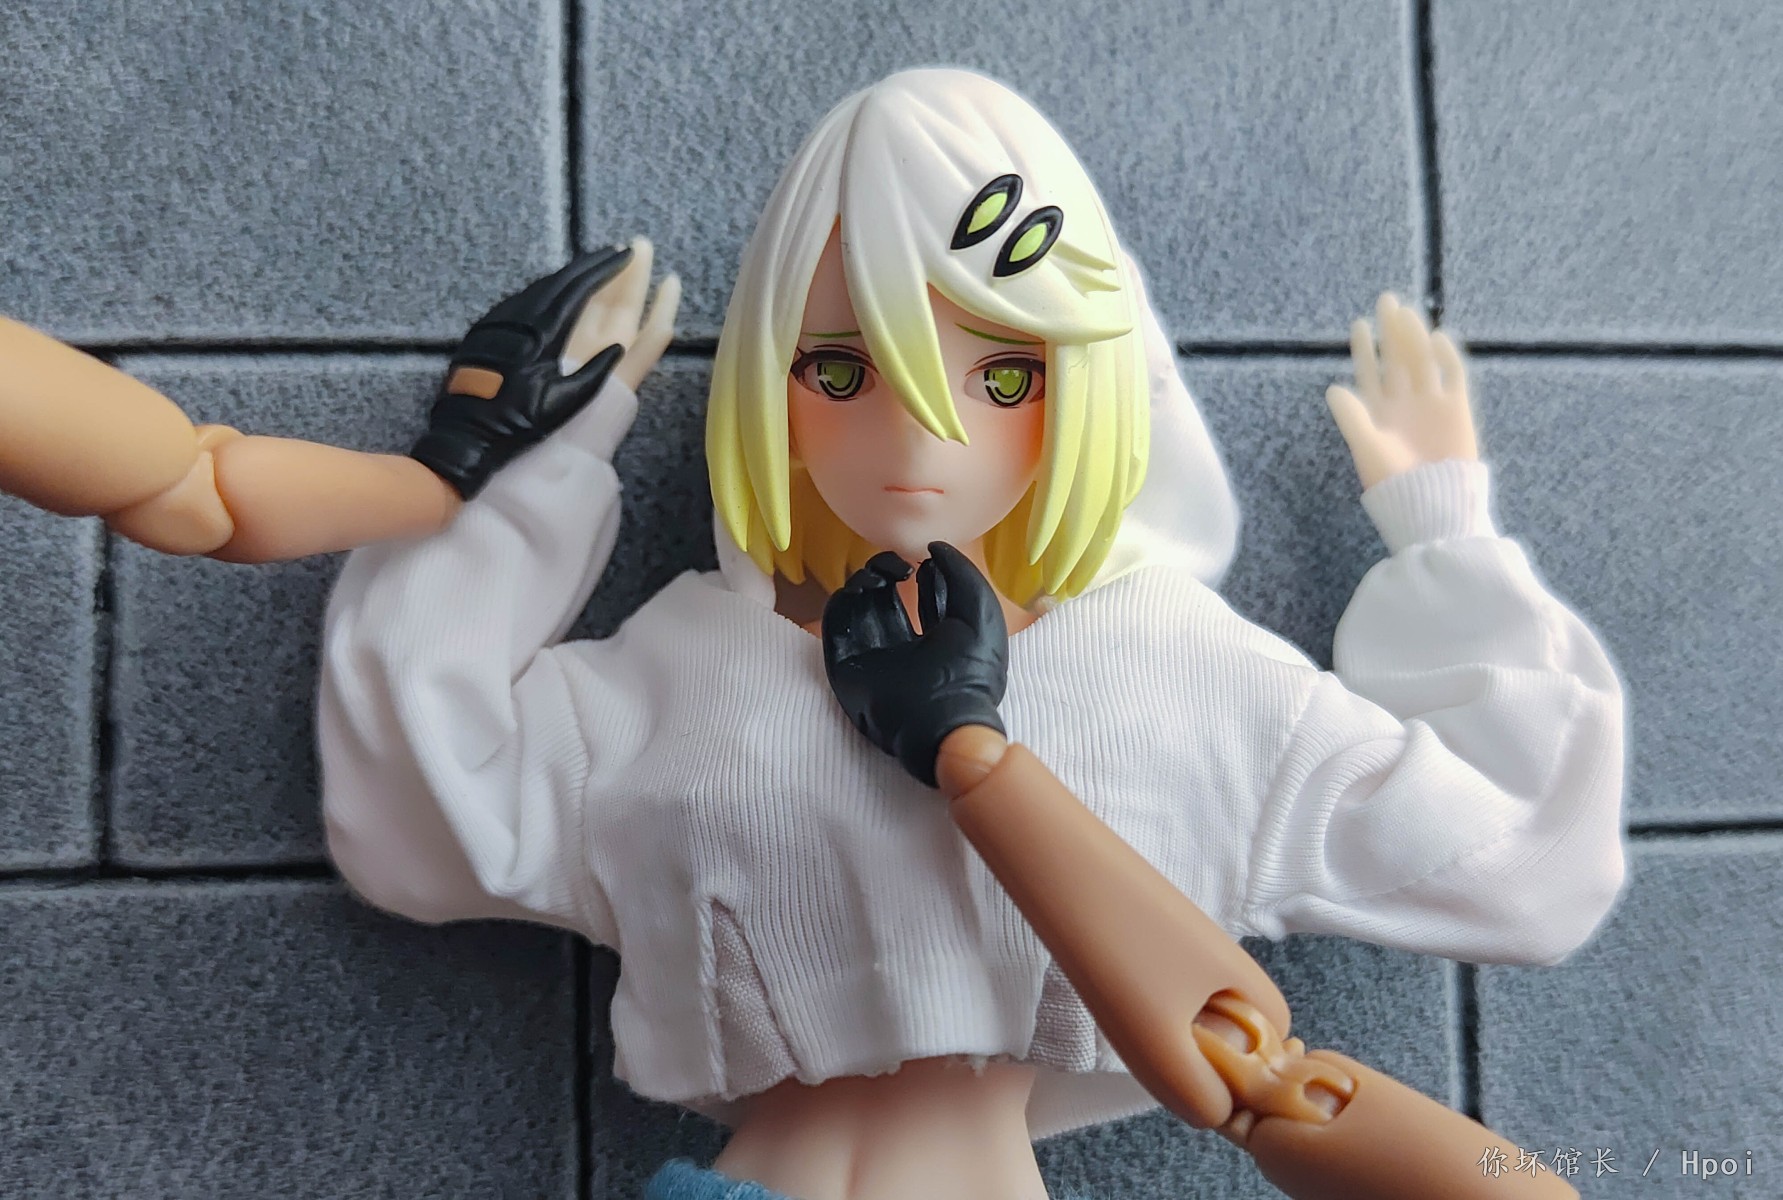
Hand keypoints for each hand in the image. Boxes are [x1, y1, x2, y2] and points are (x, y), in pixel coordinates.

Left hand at [409, 238, 679, 497]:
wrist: (464, 434)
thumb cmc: (518, 423)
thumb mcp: (564, 403)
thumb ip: (595, 373)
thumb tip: (620, 348)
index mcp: (543, 333)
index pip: (579, 290)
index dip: (604, 271)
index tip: (624, 256)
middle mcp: (519, 316)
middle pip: (559, 280)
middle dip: (589, 265)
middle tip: (613, 253)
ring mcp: (498, 319)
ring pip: (539, 286)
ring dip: (568, 276)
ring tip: (589, 269)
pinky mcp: (485, 328)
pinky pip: (522, 299)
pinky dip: (546, 290)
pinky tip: (553, 293)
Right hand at [822, 542, 1008, 788]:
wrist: (941, 722)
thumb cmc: (968, 671)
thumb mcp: (980, 615)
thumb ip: (963, 576)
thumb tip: (936, 549)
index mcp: (939, 641)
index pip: (925, 601)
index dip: (926, 576)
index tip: (926, 562)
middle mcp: (904, 648)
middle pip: (887, 600)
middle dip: (888, 574)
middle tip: (896, 565)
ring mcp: (874, 657)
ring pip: (859, 608)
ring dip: (866, 582)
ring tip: (881, 575)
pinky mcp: (848, 667)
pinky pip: (836, 627)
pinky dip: (841, 601)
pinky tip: (860, 590)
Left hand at [1325, 293, 1477, 490]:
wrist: (1432, 501)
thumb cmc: (1394, 480)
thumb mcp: (1366, 447)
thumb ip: (1352, 417)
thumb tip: (1332, 387)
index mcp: (1378, 411)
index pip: (1370, 372)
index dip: (1366, 349)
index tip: (1360, 324)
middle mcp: (1404, 402)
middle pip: (1397, 358)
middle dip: (1391, 331)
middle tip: (1386, 300)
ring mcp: (1430, 402)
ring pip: (1422, 361)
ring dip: (1415, 337)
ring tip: (1406, 313)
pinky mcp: (1456, 407)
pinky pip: (1453, 375)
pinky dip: (1447, 357)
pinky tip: (1437, 338)